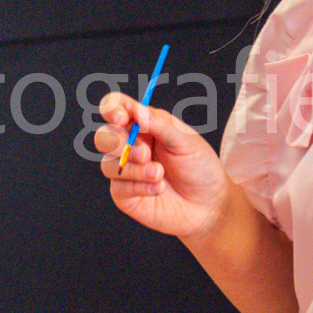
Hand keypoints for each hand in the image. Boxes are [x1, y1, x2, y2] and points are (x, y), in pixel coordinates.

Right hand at [94, 93, 232, 240]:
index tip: (123, 118)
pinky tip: (158, 188)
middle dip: (118, 143)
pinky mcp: (124, 195)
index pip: (115, 108)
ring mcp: (125, 170)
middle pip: (103, 136)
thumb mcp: (186, 141)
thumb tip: (137, 110)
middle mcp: (129, 145)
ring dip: (134, 169)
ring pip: (108, 164)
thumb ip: (161, 124)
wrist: (208, 204)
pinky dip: (139, 186)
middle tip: (145, 154)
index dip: (112, 109)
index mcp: (142, 124)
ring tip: (159, 174)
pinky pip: (119, 187)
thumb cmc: (199, 167)